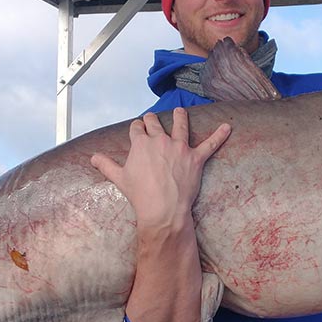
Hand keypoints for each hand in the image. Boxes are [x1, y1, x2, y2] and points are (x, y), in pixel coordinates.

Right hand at [91, 108, 230, 228]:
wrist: (162, 210)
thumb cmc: (140, 195)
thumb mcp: (119, 178)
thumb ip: (106, 165)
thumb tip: (93, 158)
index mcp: (141, 143)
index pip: (137, 128)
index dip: (136, 128)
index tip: (137, 129)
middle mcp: (161, 140)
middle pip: (155, 123)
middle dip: (152, 120)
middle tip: (152, 118)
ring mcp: (180, 148)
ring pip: (181, 125)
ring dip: (180, 117)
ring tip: (180, 111)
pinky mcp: (195, 158)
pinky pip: (210, 144)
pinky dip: (220, 135)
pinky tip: (228, 127)